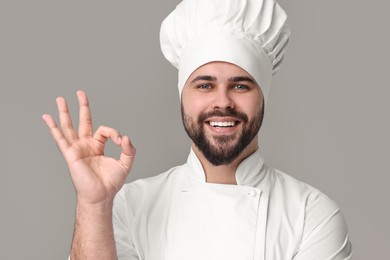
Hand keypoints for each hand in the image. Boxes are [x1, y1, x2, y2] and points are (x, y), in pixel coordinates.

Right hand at [42, 90, 134, 204]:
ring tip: (60, 99)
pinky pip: (60, 139)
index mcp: (97, 146)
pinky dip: (53, 128)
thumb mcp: (125, 163)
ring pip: (69, 127)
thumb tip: (125, 137)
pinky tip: (47, 117)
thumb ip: (129, 149)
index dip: (114, 132)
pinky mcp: (70, 154)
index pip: (104, 130)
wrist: (101, 195)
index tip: (121, 141)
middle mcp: (86, 145)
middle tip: (80, 93)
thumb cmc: (111, 182)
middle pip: (83, 121)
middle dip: (82, 107)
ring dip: (64, 113)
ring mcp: (77, 148)